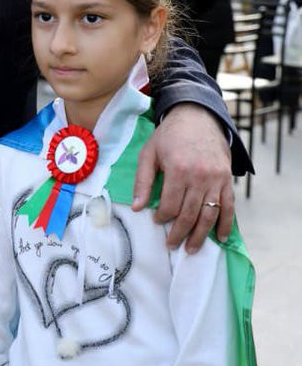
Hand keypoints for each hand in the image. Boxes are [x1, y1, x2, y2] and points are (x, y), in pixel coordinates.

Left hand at [133, 103, 234, 250]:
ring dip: (201, 235)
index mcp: (178, 170)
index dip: (162, 217)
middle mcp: (199, 176)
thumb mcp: (149, 153)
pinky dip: (226, 224)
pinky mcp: (228, 179)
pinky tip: (221, 237)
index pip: (170, 205)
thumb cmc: (169, 135)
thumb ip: (143, 181)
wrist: (198, 116)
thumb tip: (136, 208)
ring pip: (209, 214)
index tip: (157, 221)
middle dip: (179, 233)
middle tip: (172, 245)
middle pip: (190, 214)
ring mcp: (216, 179)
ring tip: (192, 249)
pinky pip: (229, 206)